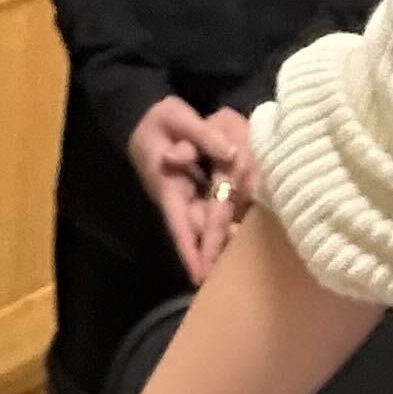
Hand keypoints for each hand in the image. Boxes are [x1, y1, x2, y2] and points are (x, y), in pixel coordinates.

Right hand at [128, 98, 233, 284]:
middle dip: (212, 252)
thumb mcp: (177, 117)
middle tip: (230, 275)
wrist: (147, 118)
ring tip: (240, 262)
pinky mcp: (200, 189)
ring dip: (222, 239)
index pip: (179, 222)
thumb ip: (202, 134)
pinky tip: (245, 230)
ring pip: (208, 221)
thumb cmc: (160, 120)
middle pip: (198, 229)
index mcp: (168, 184)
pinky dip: (228, 218)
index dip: (189, 249)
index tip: (199, 276)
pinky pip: (215, 207)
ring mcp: (189, 195)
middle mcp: (179, 197)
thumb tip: (230, 153)